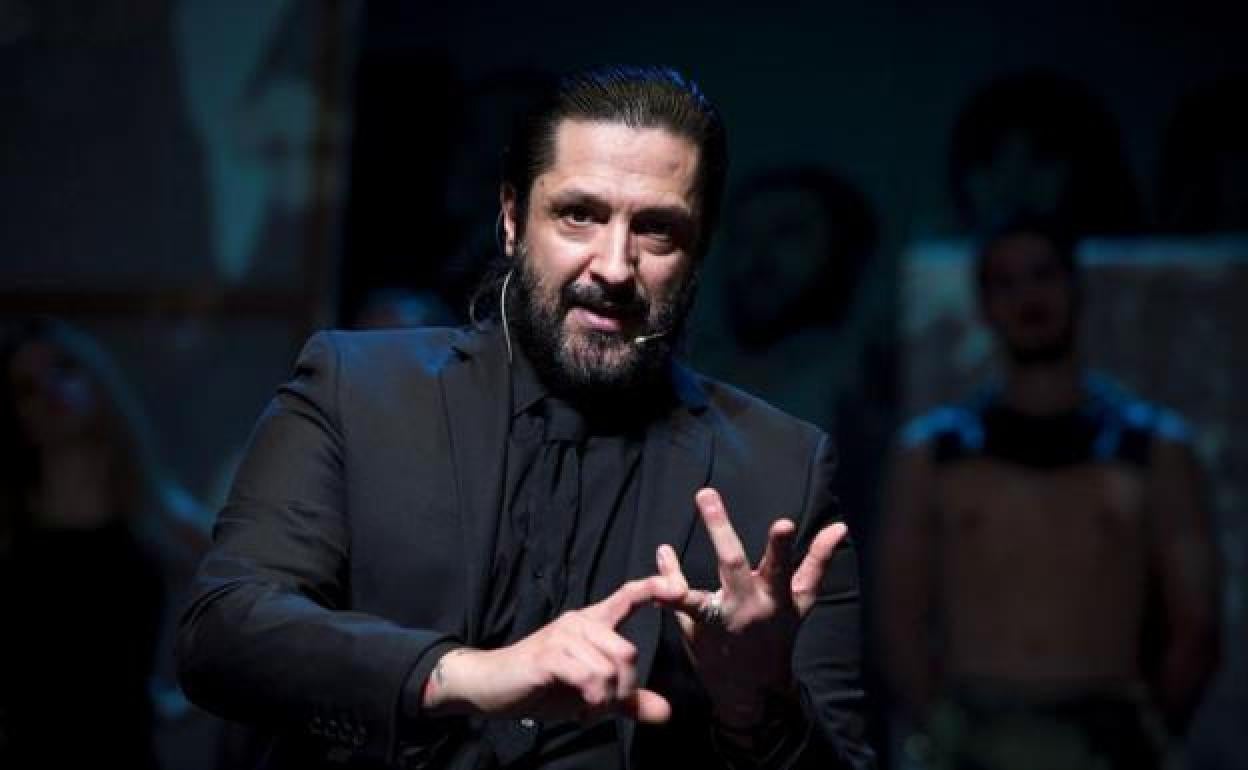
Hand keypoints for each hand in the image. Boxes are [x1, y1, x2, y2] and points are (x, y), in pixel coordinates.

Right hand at [423, 574, 683, 723]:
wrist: (491, 687)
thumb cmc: (542, 686)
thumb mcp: (592, 694)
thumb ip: (627, 700)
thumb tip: (665, 712)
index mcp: (593, 622)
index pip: (629, 595)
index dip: (656, 587)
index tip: (681, 587)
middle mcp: (580, 622)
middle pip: (628, 651)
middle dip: (623, 690)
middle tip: (603, 707)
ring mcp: (564, 636)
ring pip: (610, 668)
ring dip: (605, 700)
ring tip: (587, 710)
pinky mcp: (549, 656)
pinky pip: (589, 677)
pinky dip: (591, 702)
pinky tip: (578, 711)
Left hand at [655, 487, 847, 726]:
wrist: (754, 688)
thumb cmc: (779, 632)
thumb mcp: (802, 598)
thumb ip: (817, 560)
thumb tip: (839, 526)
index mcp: (778, 596)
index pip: (783, 566)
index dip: (782, 547)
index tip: (783, 522)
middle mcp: (748, 606)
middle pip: (733, 564)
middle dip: (720, 530)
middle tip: (706, 494)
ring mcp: (720, 619)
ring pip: (697, 596)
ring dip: (676, 577)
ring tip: (665, 553)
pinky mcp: (698, 629)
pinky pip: (679, 605)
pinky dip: (667, 584)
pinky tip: (660, 559)